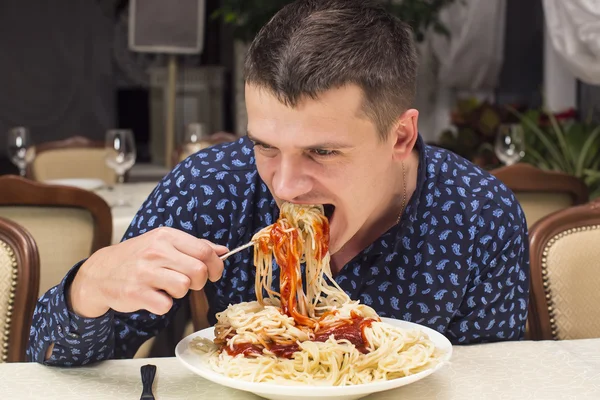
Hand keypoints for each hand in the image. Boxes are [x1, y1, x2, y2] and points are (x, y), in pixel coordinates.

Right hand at [68, 227, 227, 317]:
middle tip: (187, 282)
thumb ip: (195, 247)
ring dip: (179, 293)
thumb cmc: (138, 257)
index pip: (204, 251)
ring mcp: (145, 272)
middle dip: (198, 281)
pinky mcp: (136, 292)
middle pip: (199, 271)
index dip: (216, 266)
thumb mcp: (164, 243)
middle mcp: (156, 251)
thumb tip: (223, 250)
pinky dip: (163, 305)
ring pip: (183, 287)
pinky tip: (153, 296)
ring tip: (165, 287)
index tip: (214, 274)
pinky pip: (166, 305)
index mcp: (166, 236)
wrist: (101, 272)